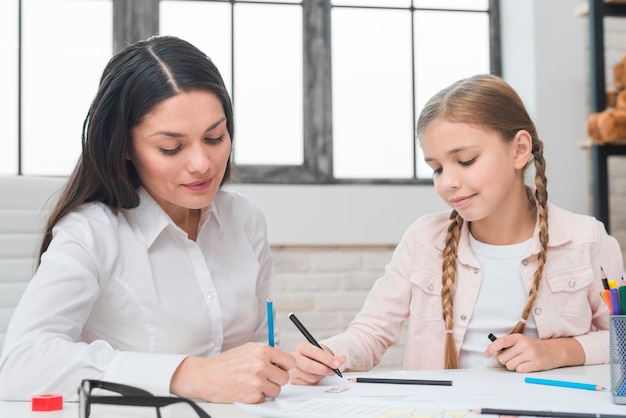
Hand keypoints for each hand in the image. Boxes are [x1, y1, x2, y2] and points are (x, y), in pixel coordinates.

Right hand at [170, 342, 294, 402]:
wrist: (207, 376)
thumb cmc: (225, 363)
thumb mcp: (247, 349)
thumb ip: (265, 352)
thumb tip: (280, 357)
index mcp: (262, 351)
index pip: (290, 361)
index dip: (286, 366)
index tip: (281, 368)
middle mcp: (261, 365)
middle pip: (285, 377)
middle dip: (277, 378)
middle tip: (266, 377)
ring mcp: (258, 382)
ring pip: (277, 390)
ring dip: (269, 389)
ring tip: (255, 383)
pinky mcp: (253, 396)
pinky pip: (265, 398)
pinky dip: (258, 396)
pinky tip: (247, 389)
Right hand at [289, 341, 346, 384]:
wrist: (308, 361)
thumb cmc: (316, 357)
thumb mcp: (325, 354)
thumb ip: (334, 357)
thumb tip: (343, 359)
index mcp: (302, 347)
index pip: (313, 352)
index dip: (326, 358)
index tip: (336, 363)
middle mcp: (294, 357)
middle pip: (308, 366)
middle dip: (324, 370)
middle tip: (334, 371)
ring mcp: (292, 369)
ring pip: (310, 377)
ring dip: (321, 376)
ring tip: (323, 372)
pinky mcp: (293, 379)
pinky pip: (308, 384)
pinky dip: (315, 381)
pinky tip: (316, 376)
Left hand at [484, 333, 583, 371]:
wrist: (553, 351)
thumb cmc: (532, 347)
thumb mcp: (520, 341)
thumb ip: (508, 345)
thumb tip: (493, 353)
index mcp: (518, 337)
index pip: (501, 342)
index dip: (491, 349)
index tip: (486, 354)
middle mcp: (524, 344)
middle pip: (503, 358)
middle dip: (505, 361)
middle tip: (514, 358)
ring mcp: (531, 354)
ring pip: (510, 366)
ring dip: (513, 366)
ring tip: (522, 361)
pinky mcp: (536, 363)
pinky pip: (519, 370)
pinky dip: (521, 369)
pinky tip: (527, 365)